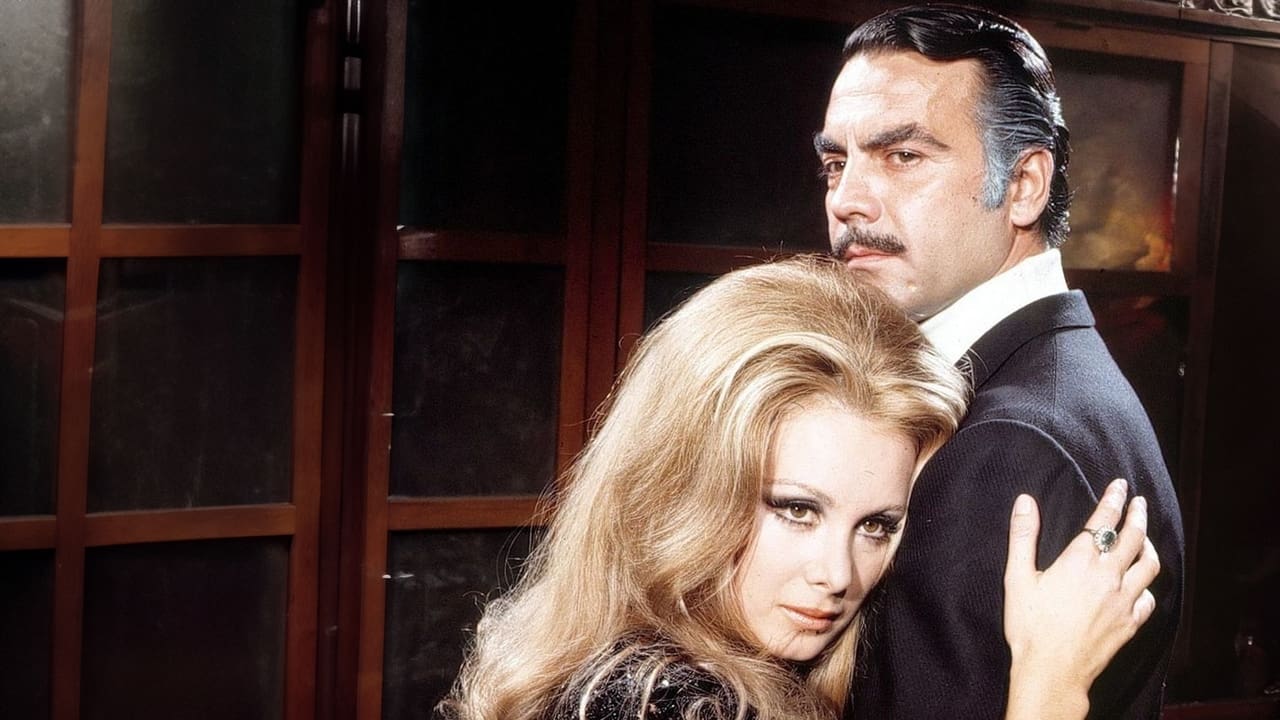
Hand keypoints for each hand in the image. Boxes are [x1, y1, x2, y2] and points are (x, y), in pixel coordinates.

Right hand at [1002, 478, 1159, 719]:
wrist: (1052, 670)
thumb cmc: (1030, 626)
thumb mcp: (1017, 578)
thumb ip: (1023, 536)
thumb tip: (1025, 501)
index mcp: (1080, 561)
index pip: (1104, 520)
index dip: (1113, 499)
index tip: (1120, 485)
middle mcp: (1108, 576)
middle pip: (1134, 537)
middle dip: (1138, 515)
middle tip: (1139, 502)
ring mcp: (1123, 601)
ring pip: (1149, 565)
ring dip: (1149, 546)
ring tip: (1145, 537)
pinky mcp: (1130, 623)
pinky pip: (1149, 598)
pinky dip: (1147, 586)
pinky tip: (1141, 585)